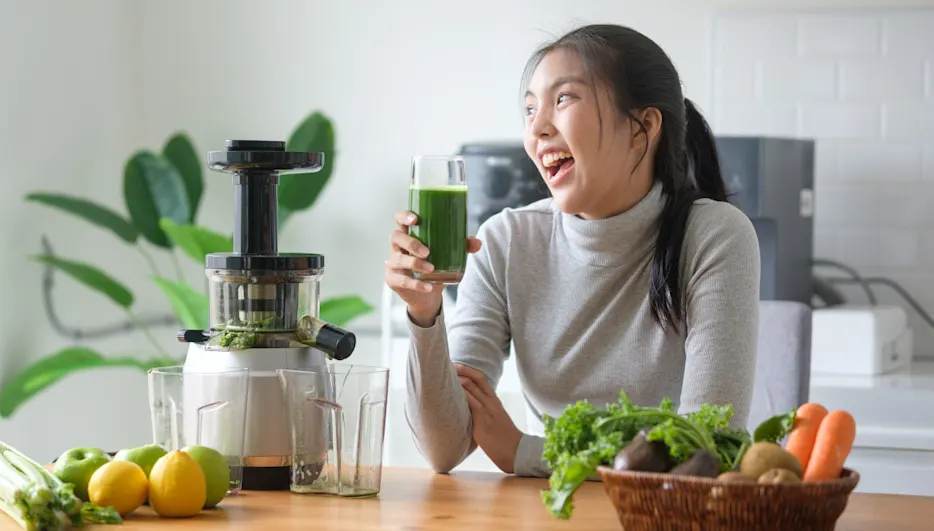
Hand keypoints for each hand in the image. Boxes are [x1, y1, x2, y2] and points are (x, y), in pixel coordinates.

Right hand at [385, 210, 481, 326]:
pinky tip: (429, 286)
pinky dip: (417, 284)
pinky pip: (402, 280)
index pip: (399, 219)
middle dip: (411, 243)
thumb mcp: (448, 256)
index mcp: (409, 235)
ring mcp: (392, 264)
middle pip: (395, 236)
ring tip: (431, 269)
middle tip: (427, 252)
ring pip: (398, 259)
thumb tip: (477, 242)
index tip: (415, 219)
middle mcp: (397, 247)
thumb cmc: (435, 268)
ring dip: (415, 264)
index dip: (404, 216)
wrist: (427, 295)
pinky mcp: (392, 280)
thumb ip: (461, 247)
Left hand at [456, 364, 522, 473]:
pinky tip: (450, 393)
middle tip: (448, 366)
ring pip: (471, 388)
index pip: (481, 379)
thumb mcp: (496, 419)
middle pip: (475, 380)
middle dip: (460, 371)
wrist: (516, 451)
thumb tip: (467, 409)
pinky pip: (470, 404)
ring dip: (457, 381)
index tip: (457, 366)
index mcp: (495, 401)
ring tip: (445, 377)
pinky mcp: (481, 422)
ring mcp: (486, 411)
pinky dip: (460, 396)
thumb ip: (483, 411)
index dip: (468, 370)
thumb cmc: (504, 438)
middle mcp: (491, 403)